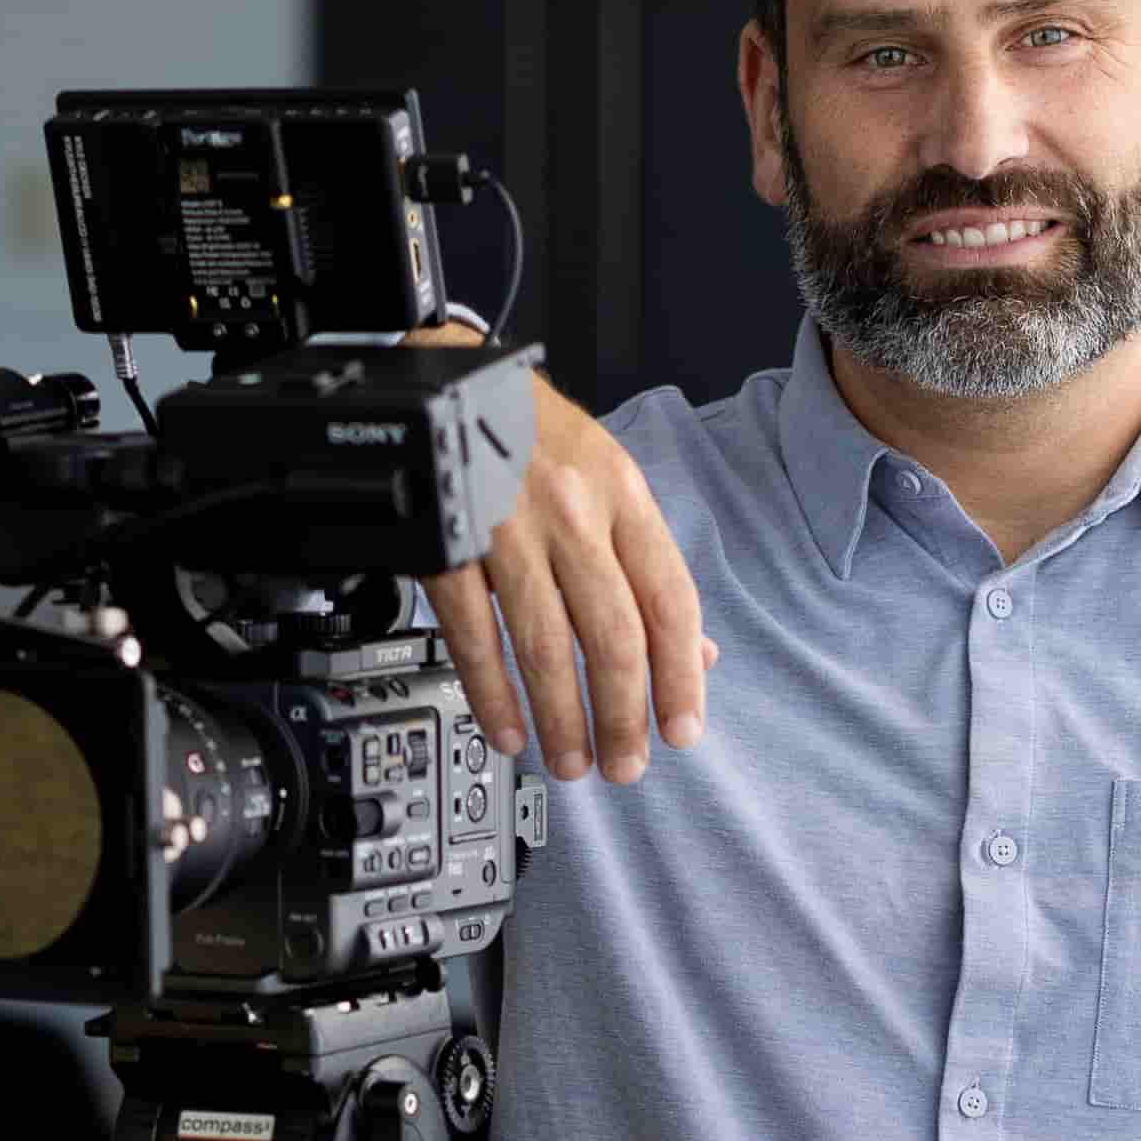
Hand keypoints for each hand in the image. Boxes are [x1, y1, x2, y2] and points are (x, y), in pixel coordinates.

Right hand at [422, 367, 715, 788]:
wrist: (445, 376)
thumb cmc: (530, 431)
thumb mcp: (605, 478)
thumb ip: (646, 565)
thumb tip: (695, 651)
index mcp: (621, 493)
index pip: (670, 600)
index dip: (681, 674)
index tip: (683, 729)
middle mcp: (571, 510)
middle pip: (614, 635)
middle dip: (624, 715)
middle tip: (626, 764)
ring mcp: (507, 528)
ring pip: (548, 645)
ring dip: (563, 718)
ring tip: (571, 761)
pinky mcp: (448, 543)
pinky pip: (474, 634)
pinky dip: (492, 692)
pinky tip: (508, 728)